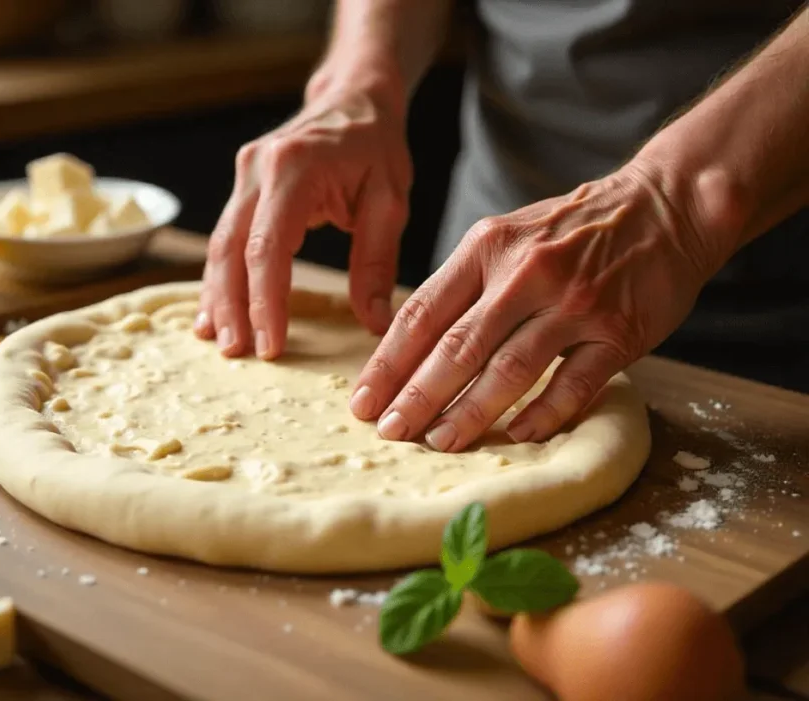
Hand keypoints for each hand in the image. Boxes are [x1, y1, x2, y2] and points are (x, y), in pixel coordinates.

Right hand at [194, 84, 411, 358]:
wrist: (354, 98)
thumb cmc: (375, 147)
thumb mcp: (390, 200)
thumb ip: (376, 261)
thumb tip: (374, 323)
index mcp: (295, 169)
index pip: (269, 247)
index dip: (265, 301)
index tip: (270, 345)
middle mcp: (258, 169)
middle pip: (232, 249)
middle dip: (232, 306)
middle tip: (236, 353)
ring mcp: (243, 175)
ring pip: (219, 245)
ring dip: (217, 296)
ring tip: (220, 341)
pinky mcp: (241, 186)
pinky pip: (224, 237)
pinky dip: (219, 277)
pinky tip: (214, 312)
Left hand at [351, 161, 725, 450]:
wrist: (665, 205)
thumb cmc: (571, 230)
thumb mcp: (508, 235)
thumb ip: (465, 283)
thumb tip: (411, 346)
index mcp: (487, 248)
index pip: (422, 313)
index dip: (389, 362)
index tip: (364, 402)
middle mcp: (525, 273)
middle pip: (457, 346)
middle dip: (418, 396)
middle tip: (390, 432)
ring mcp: (574, 302)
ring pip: (509, 368)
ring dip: (471, 411)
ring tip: (439, 442)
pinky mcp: (618, 330)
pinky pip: (574, 383)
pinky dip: (544, 413)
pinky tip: (516, 434)